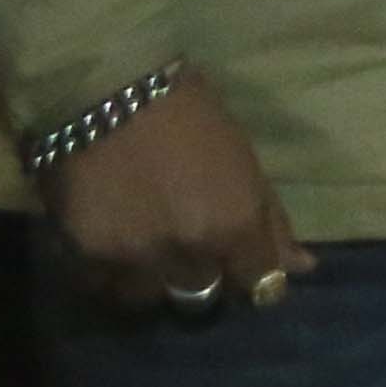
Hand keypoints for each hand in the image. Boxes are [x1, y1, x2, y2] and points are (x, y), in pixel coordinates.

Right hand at [44, 83, 308, 314]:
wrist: (106, 89)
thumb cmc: (189, 112)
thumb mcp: (245, 160)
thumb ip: (270, 220)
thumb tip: (300, 267)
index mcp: (234, 228)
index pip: (259, 286)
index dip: (255, 277)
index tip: (244, 263)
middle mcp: (187, 253)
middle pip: (203, 295)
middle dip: (203, 275)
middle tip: (191, 247)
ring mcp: (134, 258)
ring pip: (149, 297)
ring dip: (153, 280)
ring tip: (148, 248)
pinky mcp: (85, 254)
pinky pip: (103, 284)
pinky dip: (111, 273)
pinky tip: (114, 245)